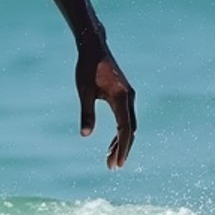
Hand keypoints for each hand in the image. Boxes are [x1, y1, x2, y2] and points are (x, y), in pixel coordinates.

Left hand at [76, 45, 136, 168]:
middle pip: (130, 130)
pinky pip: (126, 118)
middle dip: (122, 149)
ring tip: (110, 158)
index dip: (122, 148)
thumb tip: (85, 135)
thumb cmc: (87, 68)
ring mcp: (130, 97)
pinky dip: (121, 131)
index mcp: (121, 98)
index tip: (117, 163)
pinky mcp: (126, 95)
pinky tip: (113, 142)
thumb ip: (86, 113)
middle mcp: (130, 98)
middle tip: (112, 166)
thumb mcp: (84, 91)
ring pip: (129, 125)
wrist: (94, 48)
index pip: (125, 129)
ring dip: (122, 142)